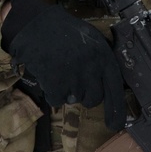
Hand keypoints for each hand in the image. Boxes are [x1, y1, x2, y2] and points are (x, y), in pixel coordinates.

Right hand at [2, 0, 125, 130]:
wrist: (34, 25)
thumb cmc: (61, 30)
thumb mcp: (89, 38)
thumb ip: (99, 60)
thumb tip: (105, 85)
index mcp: (103, 55)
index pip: (115, 89)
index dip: (116, 110)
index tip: (115, 126)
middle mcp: (92, 67)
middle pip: (94, 98)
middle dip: (84, 95)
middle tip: (72, 81)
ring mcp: (74, 76)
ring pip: (74, 99)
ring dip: (66, 91)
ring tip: (58, 70)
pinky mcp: (56, 83)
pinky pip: (56, 100)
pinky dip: (50, 92)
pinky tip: (47, 74)